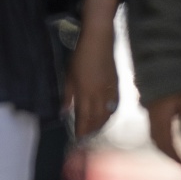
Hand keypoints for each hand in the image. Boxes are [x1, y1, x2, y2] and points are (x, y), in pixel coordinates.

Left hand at [62, 15, 119, 140]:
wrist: (99, 41)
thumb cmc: (80, 56)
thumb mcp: (69, 76)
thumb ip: (67, 95)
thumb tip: (64, 112)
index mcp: (85, 93)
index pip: (83, 118)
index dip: (81, 130)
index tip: (78, 138)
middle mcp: (98, 95)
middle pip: (96, 119)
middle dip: (91, 130)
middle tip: (87, 137)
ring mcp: (109, 91)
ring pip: (107, 113)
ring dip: (102, 124)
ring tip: (96, 129)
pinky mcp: (117, 85)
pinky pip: (115, 104)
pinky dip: (111, 113)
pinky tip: (108, 115)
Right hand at [148, 92, 180, 170]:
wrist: (161, 72)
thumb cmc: (176, 86)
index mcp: (161, 120)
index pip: (168, 145)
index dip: (177, 159)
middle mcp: (152, 122)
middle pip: (160, 146)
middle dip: (172, 158)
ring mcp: (150, 119)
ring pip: (156, 142)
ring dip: (167, 152)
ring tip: (179, 160)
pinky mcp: (151, 117)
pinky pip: (155, 135)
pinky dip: (163, 143)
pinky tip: (171, 146)